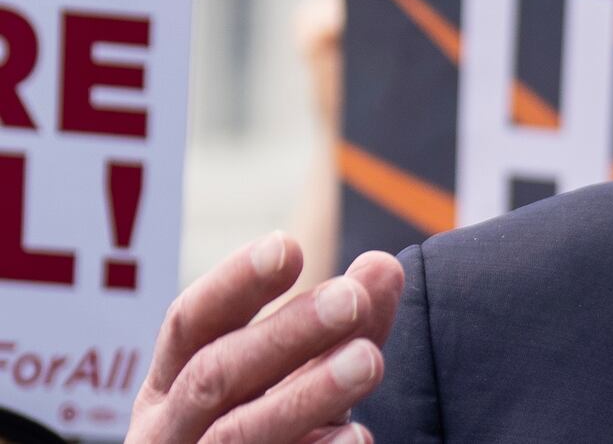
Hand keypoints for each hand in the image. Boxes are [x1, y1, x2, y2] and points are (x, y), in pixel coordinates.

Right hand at [127, 233, 403, 442]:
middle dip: (286, 333)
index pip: (190, 323)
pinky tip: (357, 437)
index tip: (288, 246)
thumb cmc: (267, 434)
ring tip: (369, 360)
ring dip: (307, 394)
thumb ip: (339, 328)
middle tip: (351, 299)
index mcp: (172, 383)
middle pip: (215, 375)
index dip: (234, 284)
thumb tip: (383, 266)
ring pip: (236, 434)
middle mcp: (170, 430)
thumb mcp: (298, 378)